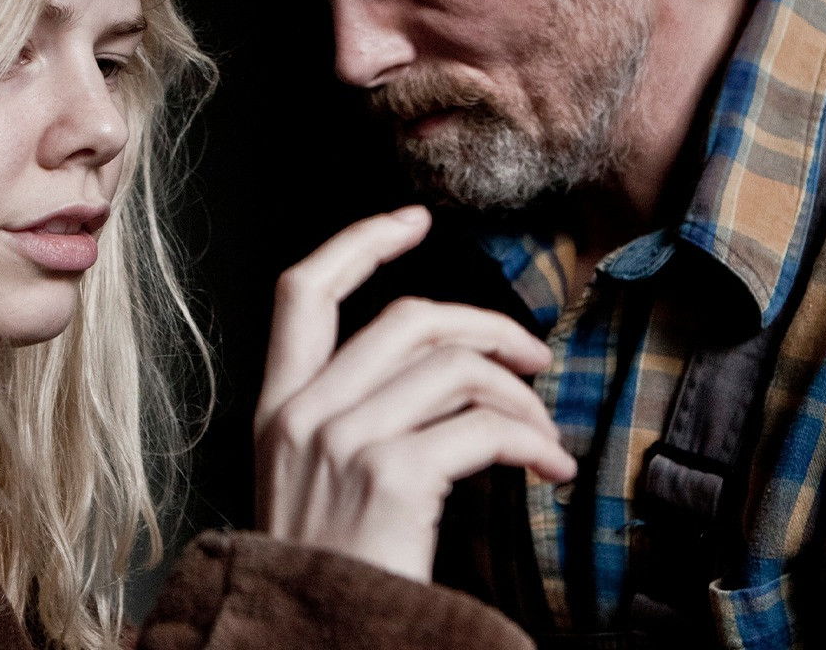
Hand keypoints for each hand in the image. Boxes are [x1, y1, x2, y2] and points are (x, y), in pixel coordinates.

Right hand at [255, 205, 575, 581]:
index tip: (415, 219)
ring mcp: (343, 442)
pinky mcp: (391, 476)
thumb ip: (346, 416)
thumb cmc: (329, 573)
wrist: (309, 642)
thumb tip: (442, 366)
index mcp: (276, 407)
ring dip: (520, 397)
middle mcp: (301, 414)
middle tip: (533, 360)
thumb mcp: (310, 481)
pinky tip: (549, 467)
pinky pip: (484, 426)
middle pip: (407, 317)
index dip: (360, 241)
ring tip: (543, 435)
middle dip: (486, 326)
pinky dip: (532, 442)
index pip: (301, 290)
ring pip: (456, 368)